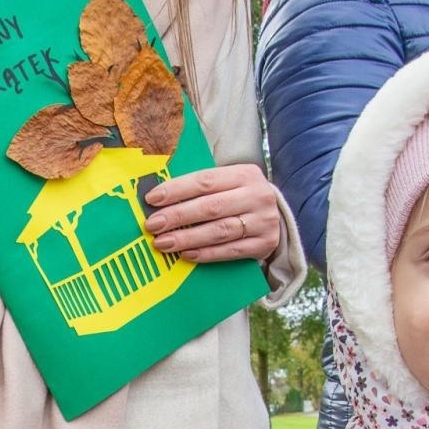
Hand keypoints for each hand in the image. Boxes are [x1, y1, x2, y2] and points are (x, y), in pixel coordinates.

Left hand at [142, 163, 279, 263]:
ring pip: (219, 231)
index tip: (152, 199)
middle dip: (177, 216)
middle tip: (153, 225)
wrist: (277, 216)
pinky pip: (230, 251)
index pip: (205, 181)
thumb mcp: (228, 184)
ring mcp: (263, 221)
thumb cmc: (240, 198)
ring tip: (163, 243)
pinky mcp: (264, 244)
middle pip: (210, 207)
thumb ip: (201, 188)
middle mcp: (257, 195)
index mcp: (245, 174)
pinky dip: (206, 254)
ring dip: (187, 238)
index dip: (176, 190)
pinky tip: (186, 254)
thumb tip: (160, 199)